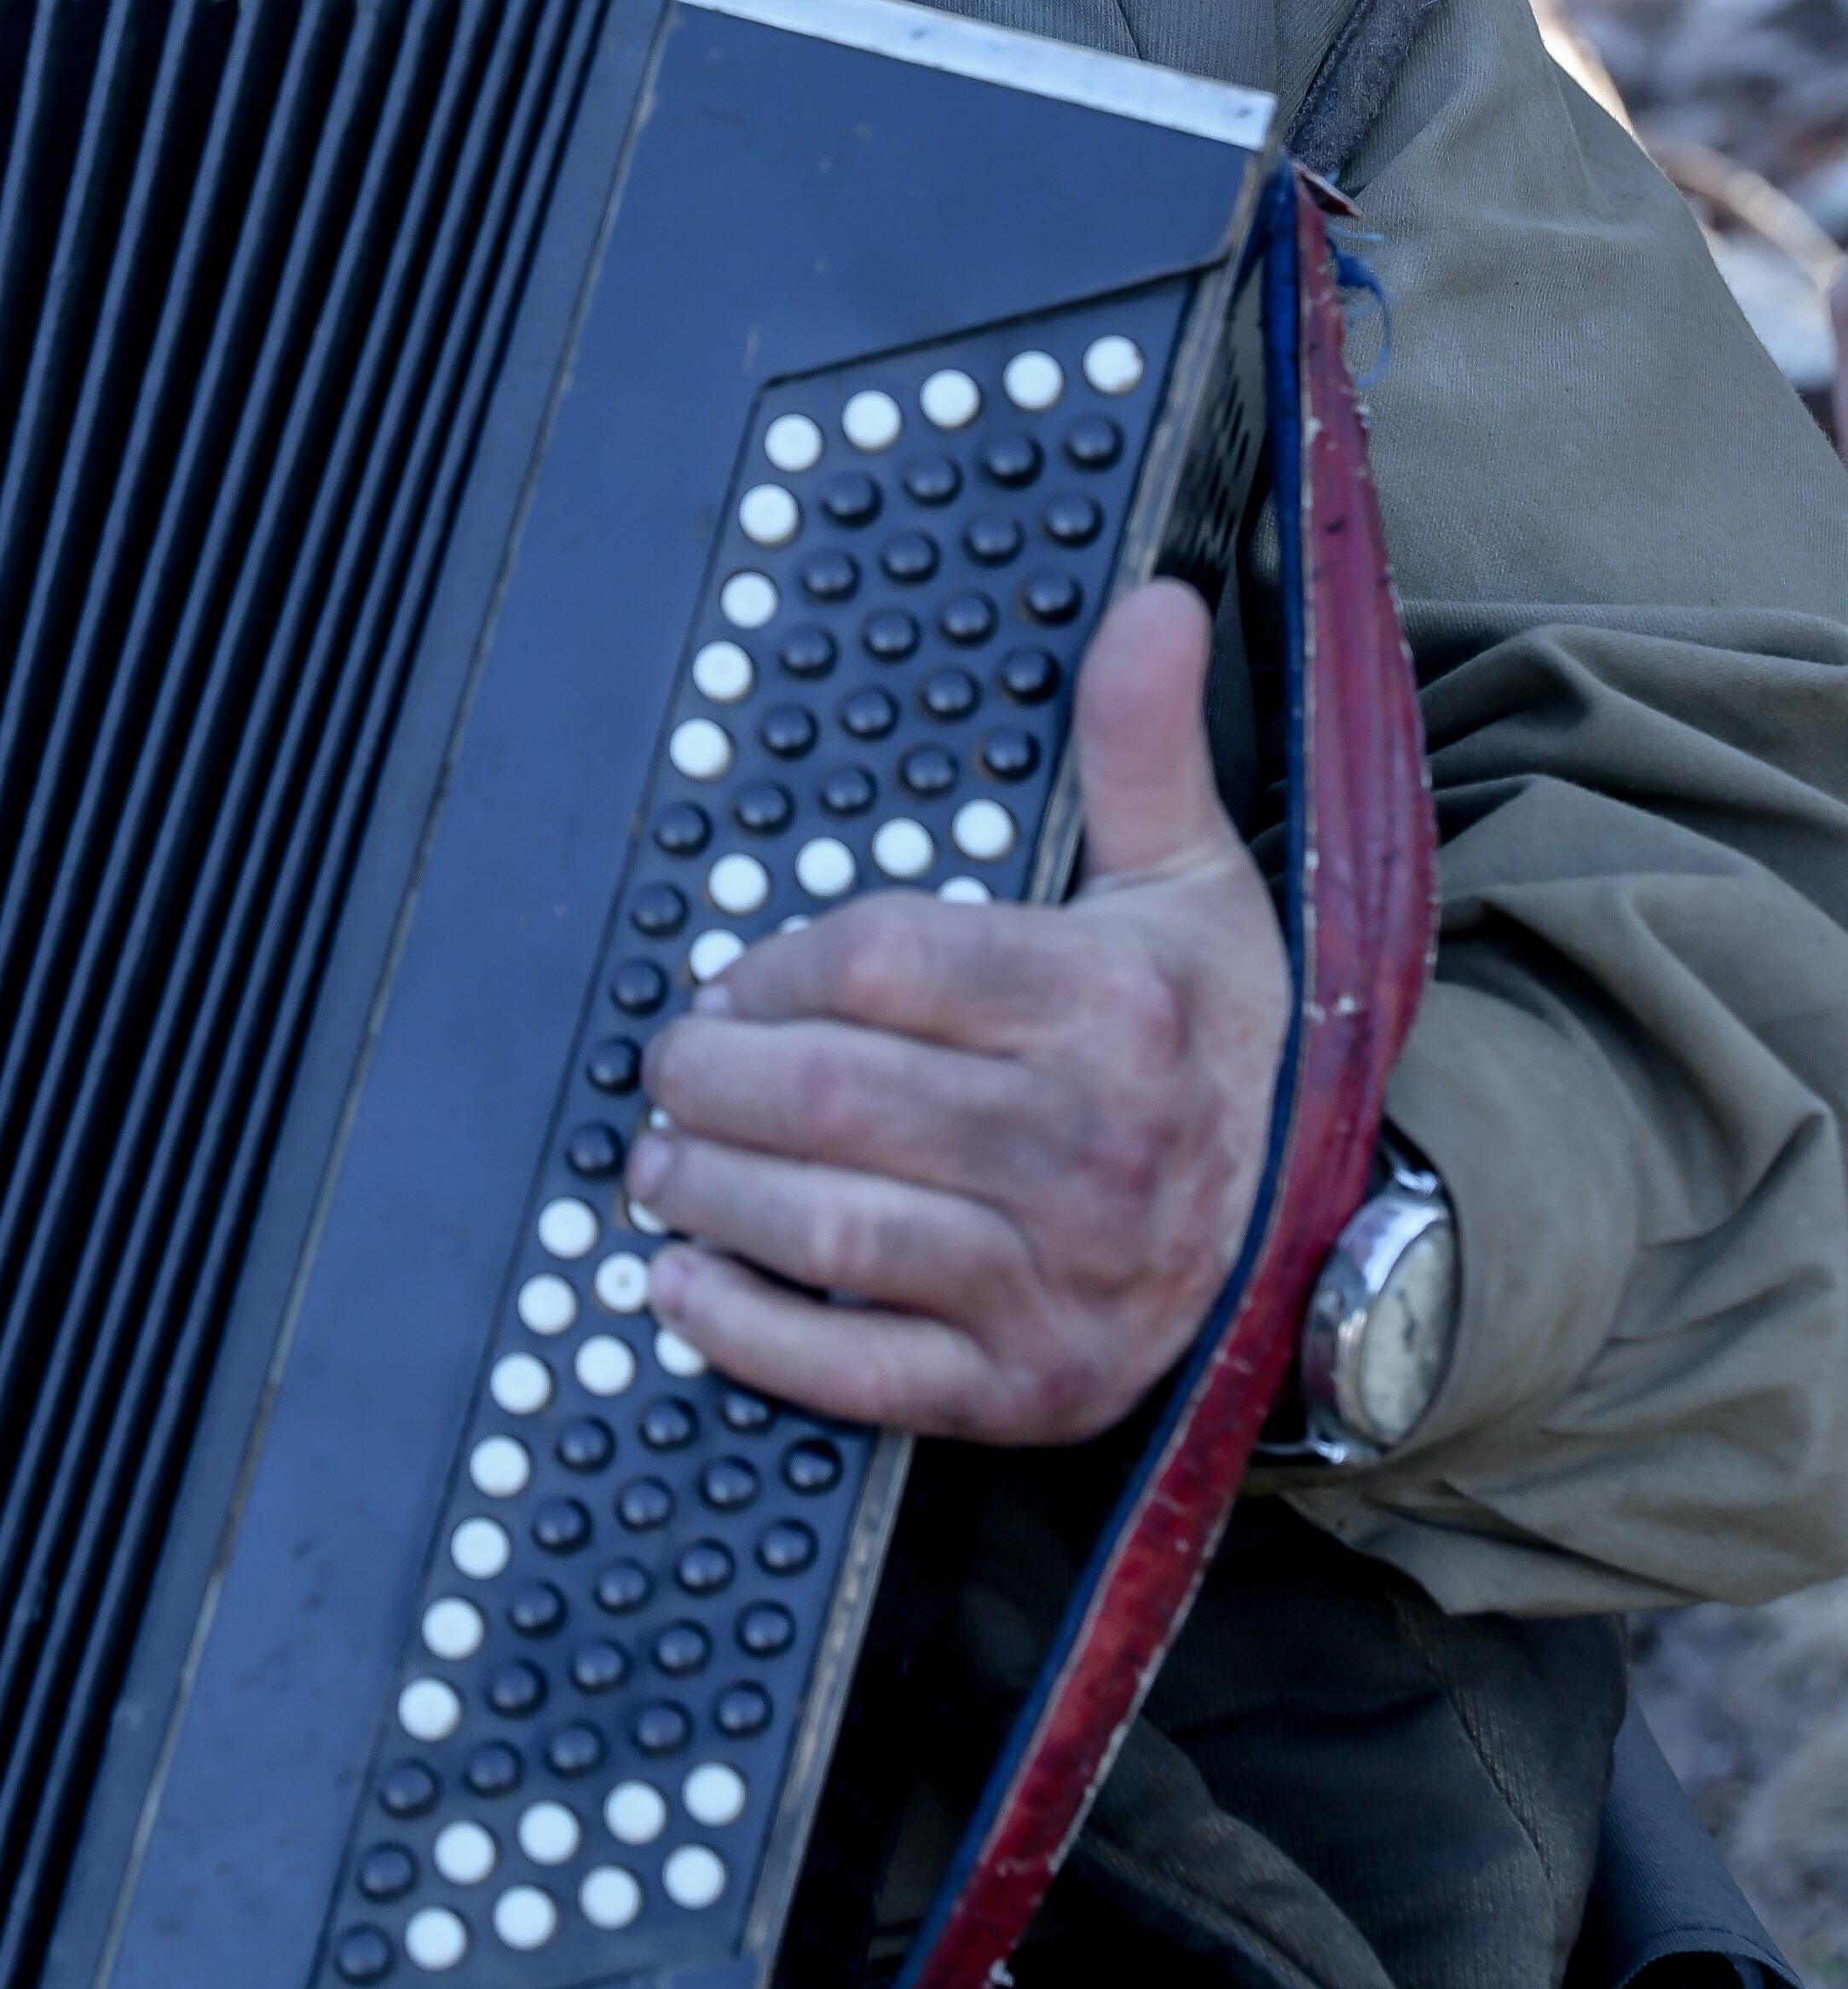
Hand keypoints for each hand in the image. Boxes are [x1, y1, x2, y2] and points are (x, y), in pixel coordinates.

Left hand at [631, 580, 1287, 1447]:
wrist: (1328, 1227)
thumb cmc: (1225, 1039)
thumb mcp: (1193, 880)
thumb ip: (1142, 744)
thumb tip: (1152, 599)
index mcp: (1112, 1008)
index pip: (885, 965)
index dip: (776, 968)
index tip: (731, 982)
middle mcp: (1088, 1148)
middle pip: (833, 1099)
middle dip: (712, 1080)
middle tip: (669, 1068)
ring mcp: (1060, 1282)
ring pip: (834, 1231)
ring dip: (712, 1194)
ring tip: (660, 1162)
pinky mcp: (1030, 1388)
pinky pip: (860, 1371)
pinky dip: (751, 1334)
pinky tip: (682, 1286)